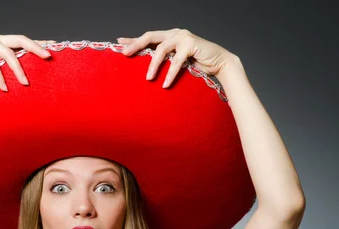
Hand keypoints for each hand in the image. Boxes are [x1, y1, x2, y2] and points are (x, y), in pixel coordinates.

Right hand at [0, 33, 55, 90]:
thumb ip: (2, 71)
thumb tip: (19, 84)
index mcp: (1, 42)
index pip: (24, 42)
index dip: (39, 43)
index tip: (55, 48)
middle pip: (21, 39)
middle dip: (36, 47)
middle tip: (49, 57)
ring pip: (8, 51)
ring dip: (18, 68)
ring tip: (25, 83)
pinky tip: (4, 87)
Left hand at [117, 29, 235, 87]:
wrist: (220, 64)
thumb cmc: (197, 65)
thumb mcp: (176, 62)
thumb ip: (164, 61)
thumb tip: (145, 72)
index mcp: (169, 36)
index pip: (148, 37)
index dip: (133, 40)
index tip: (119, 43)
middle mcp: (174, 33)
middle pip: (150, 36)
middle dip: (136, 45)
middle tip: (125, 54)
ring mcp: (183, 37)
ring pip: (161, 49)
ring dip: (153, 65)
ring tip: (148, 78)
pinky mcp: (191, 44)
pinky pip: (176, 61)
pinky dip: (170, 73)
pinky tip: (165, 84)